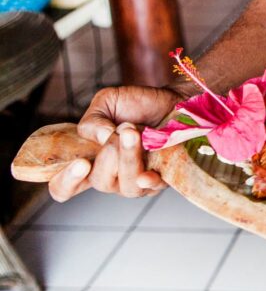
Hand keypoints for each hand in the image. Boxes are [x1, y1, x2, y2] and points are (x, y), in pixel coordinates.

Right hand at [48, 86, 185, 201]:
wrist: (175, 101)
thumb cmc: (138, 105)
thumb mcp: (107, 102)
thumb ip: (93, 119)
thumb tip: (100, 137)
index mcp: (90, 160)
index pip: (64, 187)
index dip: (65, 182)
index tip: (80, 164)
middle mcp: (111, 176)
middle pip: (99, 182)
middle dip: (108, 157)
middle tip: (121, 131)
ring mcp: (136, 181)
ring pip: (126, 187)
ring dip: (128, 159)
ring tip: (133, 134)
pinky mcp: (161, 180)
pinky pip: (152, 189)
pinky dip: (148, 180)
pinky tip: (148, 172)